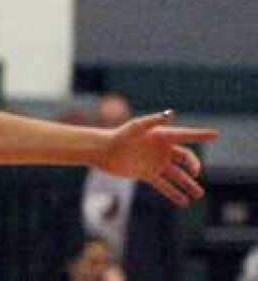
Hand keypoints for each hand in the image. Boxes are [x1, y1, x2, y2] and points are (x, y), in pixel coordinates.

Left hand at [92, 110, 216, 205]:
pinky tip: (184, 202)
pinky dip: (173, 193)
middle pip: (185, 158)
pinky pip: (163, 185)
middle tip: (195, 173)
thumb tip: (171, 114)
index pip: (185, 135)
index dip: (200, 134)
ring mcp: (155, 163)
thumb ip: (153, 121)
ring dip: (188, 184)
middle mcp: (161, 149)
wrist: (102, 151)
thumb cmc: (119, 135)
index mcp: (161, 136)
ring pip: (177, 175)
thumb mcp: (136, 127)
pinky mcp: (146, 174)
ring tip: (199, 194)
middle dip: (194, 166)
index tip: (216, 134)